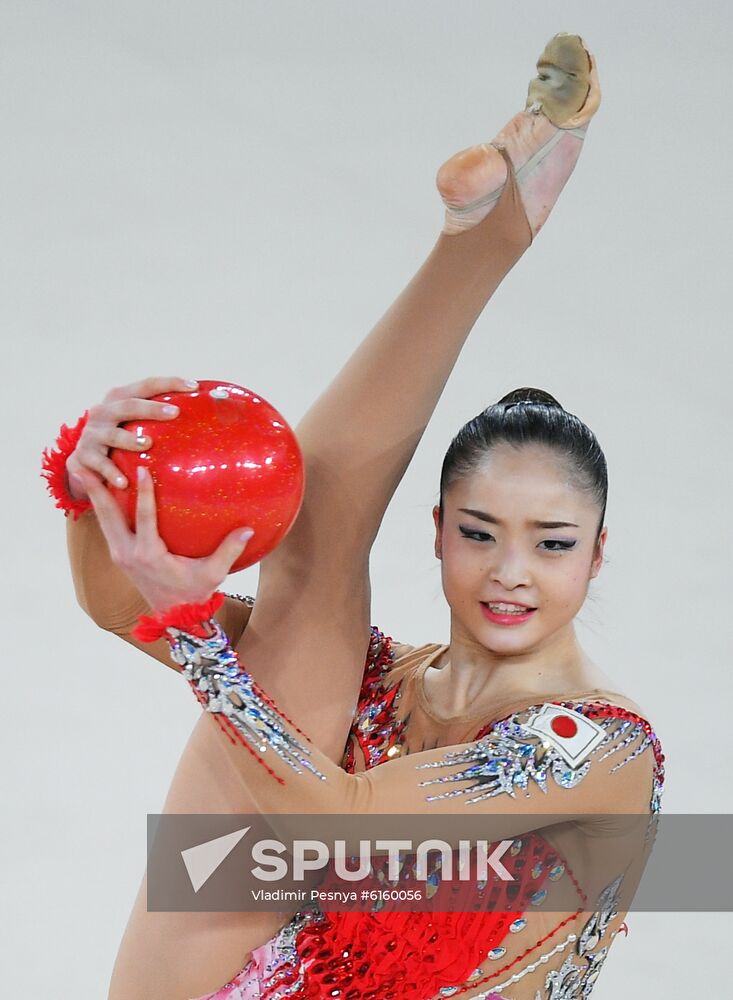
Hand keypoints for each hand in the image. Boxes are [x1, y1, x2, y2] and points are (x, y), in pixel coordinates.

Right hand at [66, 375, 199, 501]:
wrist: (83, 462)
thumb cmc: (121, 439)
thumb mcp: (133, 423)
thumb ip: (159, 417)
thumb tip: (206, 413)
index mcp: (119, 398)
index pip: (146, 385)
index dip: (169, 383)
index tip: (194, 386)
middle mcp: (103, 412)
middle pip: (128, 405)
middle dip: (151, 408)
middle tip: (175, 413)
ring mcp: (91, 435)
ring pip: (111, 435)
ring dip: (130, 439)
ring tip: (147, 444)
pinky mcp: (83, 457)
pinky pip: (99, 465)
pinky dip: (111, 473)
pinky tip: (124, 482)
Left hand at [74, 465, 254, 612]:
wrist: (174, 615)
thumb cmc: (194, 592)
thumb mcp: (213, 573)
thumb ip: (229, 551)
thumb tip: (248, 529)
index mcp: (149, 555)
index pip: (144, 518)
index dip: (142, 493)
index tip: (140, 469)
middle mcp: (129, 553)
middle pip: (108, 515)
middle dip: (98, 488)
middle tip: (86, 463)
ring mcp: (120, 554)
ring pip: (103, 519)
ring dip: (94, 494)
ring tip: (83, 469)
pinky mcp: (120, 554)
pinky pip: (109, 526)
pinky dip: (103, 506)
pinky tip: (101, 488)